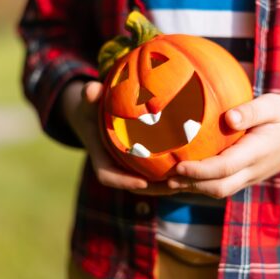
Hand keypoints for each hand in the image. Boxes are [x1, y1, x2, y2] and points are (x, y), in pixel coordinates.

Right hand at [61, 80, 176, 194]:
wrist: (94, 113)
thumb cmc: (93, 105)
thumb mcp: (90, 99)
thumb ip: (90, 94)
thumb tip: (91, 90)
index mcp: (100, 155)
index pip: (107, 176)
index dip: (123, 181)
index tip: (142, 182)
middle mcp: (114, 165)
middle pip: (133, 185)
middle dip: (153, 188)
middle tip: (174, 185)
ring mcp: (128, 166)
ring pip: (146, 184)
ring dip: (165, 185)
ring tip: (187, 181)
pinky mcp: (140, 163)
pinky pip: (154, 174)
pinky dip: (169, 174)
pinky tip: (189, 168)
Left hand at [168, 94, 279, 198]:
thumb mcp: (272, 105)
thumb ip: (251, 111)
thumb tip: (229, 118)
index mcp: (257, 152)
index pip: (225, 168)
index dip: (200, 170)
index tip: (177, 166)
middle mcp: (252, 171)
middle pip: (218, 187)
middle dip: (190, 185)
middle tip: (164, 178)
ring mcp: (249, 177)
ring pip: (218, 191)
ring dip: (192, 189)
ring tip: (165, 184)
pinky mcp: (245, 177)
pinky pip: (221, 186)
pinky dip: (199, 186)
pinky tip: (180, 180)